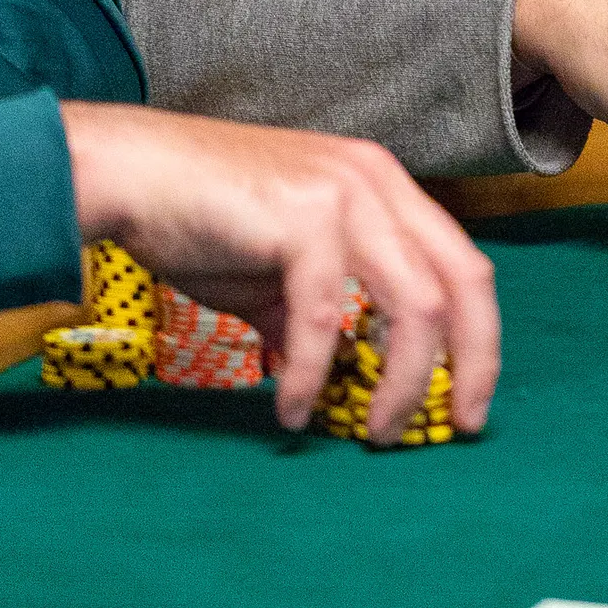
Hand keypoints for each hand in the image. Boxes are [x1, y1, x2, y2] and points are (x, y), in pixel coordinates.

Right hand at [59, 103, 498, 442]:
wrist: (128, 175)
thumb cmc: (198, 218)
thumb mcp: (272, 274)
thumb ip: (309, 317)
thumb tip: (324, 377)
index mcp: (382, 188)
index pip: (462, 265)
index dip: (478, 338)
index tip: (467, 401)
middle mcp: (377, 181)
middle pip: (463, 282)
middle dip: (472, 362)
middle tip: (457, 425)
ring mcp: (345, 192)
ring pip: (414, 304)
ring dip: (402, 381)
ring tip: (375, 432)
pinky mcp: (302, 215)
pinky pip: (325, 315)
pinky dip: (314, 374)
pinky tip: (290, 410)